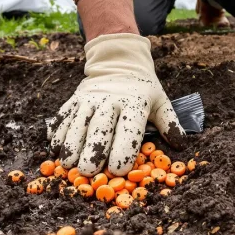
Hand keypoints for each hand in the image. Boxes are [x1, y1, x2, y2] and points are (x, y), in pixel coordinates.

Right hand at [47, 33, 182, 175]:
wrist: (119, 62)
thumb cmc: (143, 90)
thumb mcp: (161, 102)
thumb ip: (169, 123)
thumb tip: (180, 145)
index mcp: (134, 103)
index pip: (129, 127)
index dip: (124, 148)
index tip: (118, 169)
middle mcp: (110, 100)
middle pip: (100, 127)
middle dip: (93, 150)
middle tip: (88, 171)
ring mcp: (89, 99)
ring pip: (77, 122)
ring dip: (71, 144)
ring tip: (67, 164)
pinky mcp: (74, 99)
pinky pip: (63, 116)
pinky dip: (57, 132)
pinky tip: (53, 149)